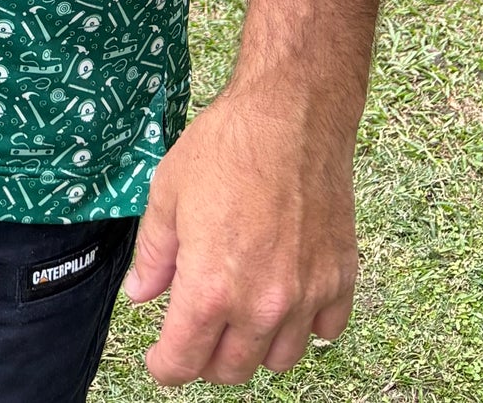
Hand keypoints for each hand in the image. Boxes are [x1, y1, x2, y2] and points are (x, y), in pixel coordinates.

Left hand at [124, 78, 357, 384]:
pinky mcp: (340, 278)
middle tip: (197, 328)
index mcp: (210, 288)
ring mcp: (306, 295)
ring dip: (255, 345)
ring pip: (279, 359)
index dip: (165, 366)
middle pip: (232, 370)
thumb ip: (154, 253)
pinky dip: (306, 326)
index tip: (161, 359)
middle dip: (207, 357)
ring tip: (241, 311)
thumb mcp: (168, 191)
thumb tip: (142, 294)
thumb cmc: (228, 145)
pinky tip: (287, 296)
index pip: (184, 362)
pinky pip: (325, 331)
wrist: (292, 113)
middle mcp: (261, 304)